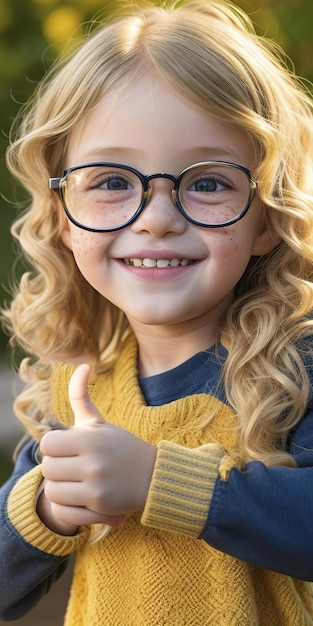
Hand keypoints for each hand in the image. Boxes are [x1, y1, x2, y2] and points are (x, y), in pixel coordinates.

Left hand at [38, 364, 155, 532]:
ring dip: (60, 488)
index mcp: (91, 439)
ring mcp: (97, 486)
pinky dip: (66, 508)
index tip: (65, 449)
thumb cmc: (122, 447)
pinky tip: (77, 499)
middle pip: (48, 469)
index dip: (53, 446)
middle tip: (70, 467)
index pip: (48, 444)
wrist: (153, 477)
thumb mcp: (101, 423)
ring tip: (74, 483)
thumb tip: (82, 365)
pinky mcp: (100, 507)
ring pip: (53, 491)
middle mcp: (93, 462)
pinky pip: (63, 512)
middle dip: (56, 467)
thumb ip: (82, 397)